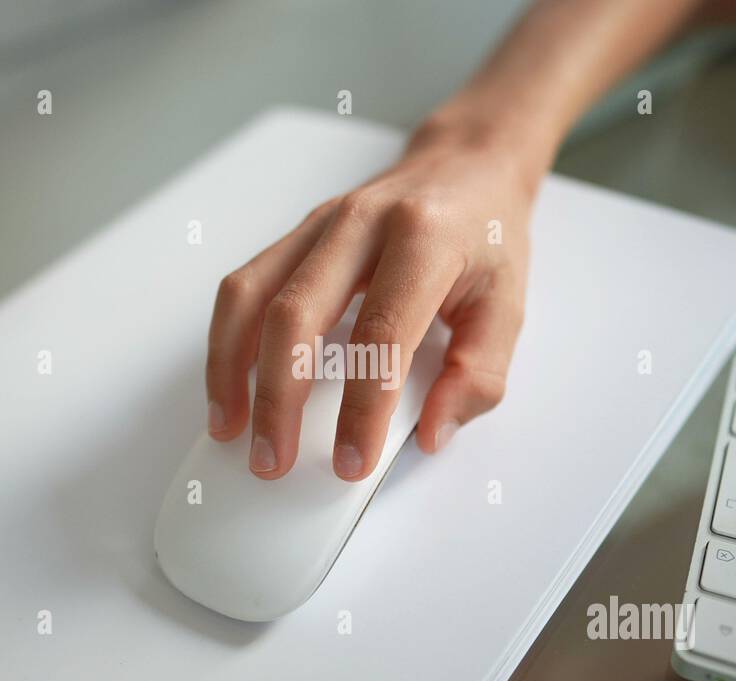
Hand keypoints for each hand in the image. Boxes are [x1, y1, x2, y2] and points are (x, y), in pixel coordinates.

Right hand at [205, 122, 533, 480]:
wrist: (467, 164)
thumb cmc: (486, 236)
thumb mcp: (509, 306)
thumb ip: (479, 375)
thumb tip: (433, 432)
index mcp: (424, 240)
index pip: (382, 334)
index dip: (362, 407)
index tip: (352, 461)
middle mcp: (362, 223)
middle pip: (296, 313)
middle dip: (276, 397)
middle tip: (273, 459)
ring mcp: (321, 224)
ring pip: (251, 294)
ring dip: (231, 368)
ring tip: (229, 427)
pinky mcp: (297, 234)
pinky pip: (244, 285)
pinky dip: (227, 339)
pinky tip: (229, 383)